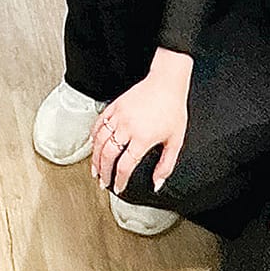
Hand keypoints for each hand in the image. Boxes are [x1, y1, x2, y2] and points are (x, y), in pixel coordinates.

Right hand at [90, 51, 191, 194]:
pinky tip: (93, 144)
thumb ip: (166, 165)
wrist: (166, 83)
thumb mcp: (176, 141)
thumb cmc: (173, 109)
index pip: (125, 166)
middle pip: (108, 155)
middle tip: (102, 181)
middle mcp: (127, 127)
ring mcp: (119, 116)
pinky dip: (93, 135)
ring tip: (95, 168)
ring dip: (95, 157)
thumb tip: (157, 183)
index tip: (119, 187)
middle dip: (103, 172)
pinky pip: (99, 123)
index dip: (120, 180)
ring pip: (99, 141)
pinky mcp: (114, 106)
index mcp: (143, 138)